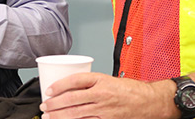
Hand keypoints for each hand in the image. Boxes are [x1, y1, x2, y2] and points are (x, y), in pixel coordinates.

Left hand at [40, 73, 174, 118]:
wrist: (150, 101)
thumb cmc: (131, 90)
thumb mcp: (110, 80)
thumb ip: (92, 85)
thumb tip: (71, 89)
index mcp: (101, 79)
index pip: (75, 80)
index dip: (59, 85)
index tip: (49, 90)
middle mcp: (102, 94)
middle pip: (72, 99)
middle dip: (55, 104)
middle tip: (44, 106)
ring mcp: (105, 110)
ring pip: (77, 113)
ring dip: (60, 116)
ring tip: (49, 116)